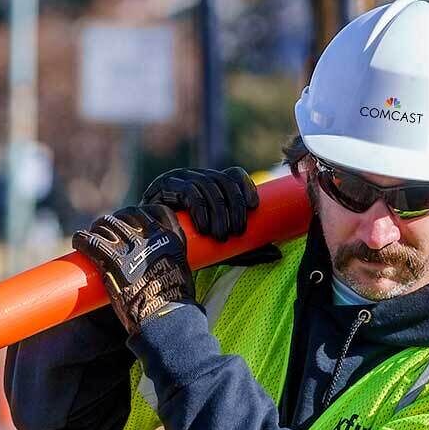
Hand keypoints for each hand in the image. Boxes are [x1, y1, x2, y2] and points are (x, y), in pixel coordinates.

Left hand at [72, 206, 193, 336]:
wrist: (164, 317)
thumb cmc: (173, 303)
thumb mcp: (182, 273)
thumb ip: (170, 261)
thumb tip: (158, 266)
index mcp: (170, 238)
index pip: (155, 211)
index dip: (140, 214)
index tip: (132, 220)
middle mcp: (151, 238)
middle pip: (126, 216)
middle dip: (115, 221)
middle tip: (106, 230)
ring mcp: (131, 247)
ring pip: (106, 225)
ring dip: (97, 228)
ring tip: (91, 235)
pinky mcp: (112, 260)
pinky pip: (91, 241)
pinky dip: (82, 239)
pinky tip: (78, 241)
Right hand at [142, 166, 258, 240]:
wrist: (150, 249)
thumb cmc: (190, 247)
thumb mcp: (222, 248)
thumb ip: (246, 249)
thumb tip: (278, 254)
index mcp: (213, 186)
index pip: (234, 175)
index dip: (246, 187)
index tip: (254, 207)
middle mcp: (198, 177)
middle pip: (223, 181)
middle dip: (234, 206)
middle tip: (236, 232)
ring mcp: (180, 178)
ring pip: (208, 186)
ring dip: (218, 211)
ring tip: (220, 235)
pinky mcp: (165, 186)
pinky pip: (188, 191)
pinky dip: (200, 208)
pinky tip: (204, 226)